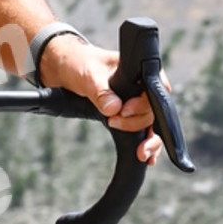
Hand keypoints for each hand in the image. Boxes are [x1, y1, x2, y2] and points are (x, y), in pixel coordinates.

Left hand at [38, 33, 166, 164]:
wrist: (67, 70)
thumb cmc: (80, 64)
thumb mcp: (88, 75)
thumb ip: (101, 91)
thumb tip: (114, 108)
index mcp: (139, 71)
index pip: (156, 89)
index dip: (144, 104)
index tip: (124, 110)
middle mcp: (142, 88)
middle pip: (153, 112)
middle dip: (137, 123)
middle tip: (113, 123)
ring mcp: (136, 103)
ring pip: (151, 125)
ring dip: (147, 140)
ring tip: (140, 154)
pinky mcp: (128, 116)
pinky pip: (142, 132)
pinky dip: (144, 144)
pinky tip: (146, 158)